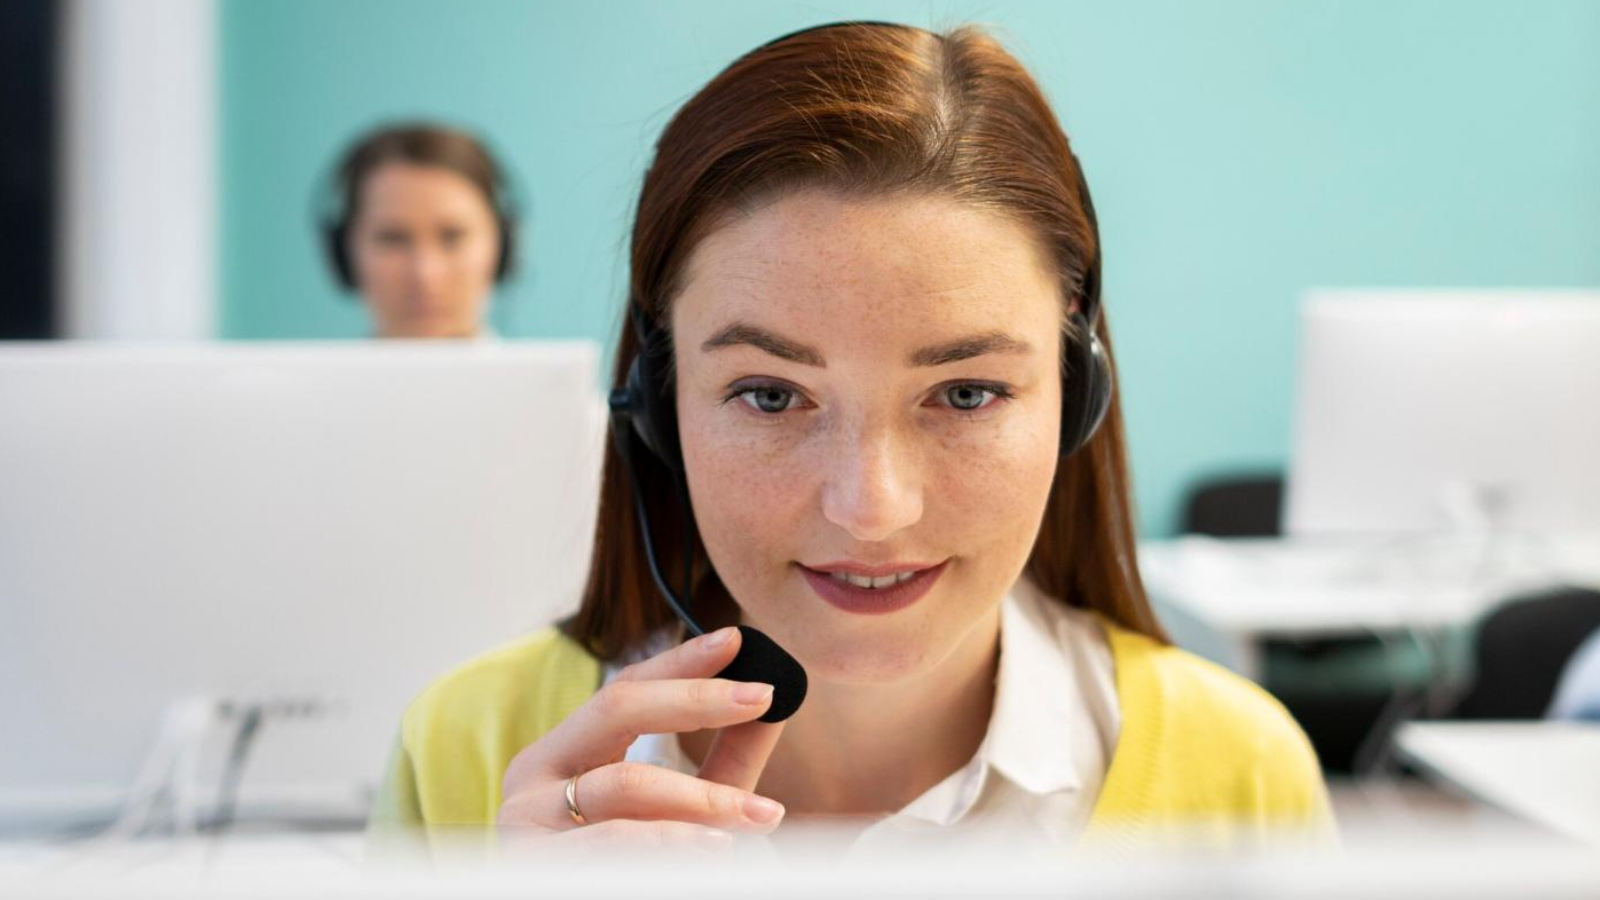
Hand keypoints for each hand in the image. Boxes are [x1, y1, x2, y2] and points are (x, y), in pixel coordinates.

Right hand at [496, 626, 786, 851]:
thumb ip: (725, 763)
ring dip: (702, 795)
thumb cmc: (638, 876)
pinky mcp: (535, 869)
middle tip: (761, 696)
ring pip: (624, 785)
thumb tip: (777, 702)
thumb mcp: (687, 815)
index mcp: (562, 755)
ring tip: (760, 814)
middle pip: (615, 707)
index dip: (680, 661)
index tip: (736, 638)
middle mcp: (533, 778)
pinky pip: (613, 846)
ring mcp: (526, 825)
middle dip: (695, 699)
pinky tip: (717, 851)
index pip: (623, 686)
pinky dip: (671, 844)